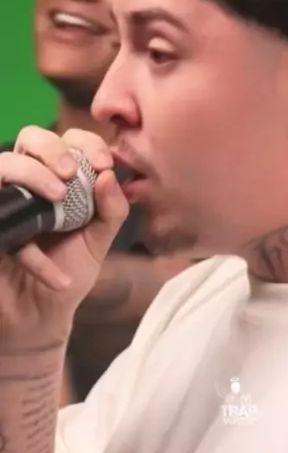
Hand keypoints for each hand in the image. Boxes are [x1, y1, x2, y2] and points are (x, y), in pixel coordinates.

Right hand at [0, 127, 127, 349]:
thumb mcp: (99, 240)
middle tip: (70, 174)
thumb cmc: (68, 270)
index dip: (86, 142)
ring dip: (32, 174)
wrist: (42, 315)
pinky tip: (56, 278)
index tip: (104, 164)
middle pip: (29, 137)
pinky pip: (2, 220)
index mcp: (58, 177)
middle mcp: (28, 182)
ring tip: (58, 198)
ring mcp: (5, 203)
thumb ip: (112, 209)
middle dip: (52, 147)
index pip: (68, 140)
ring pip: (4, 165)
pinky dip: (32, 255)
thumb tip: (108, 174)